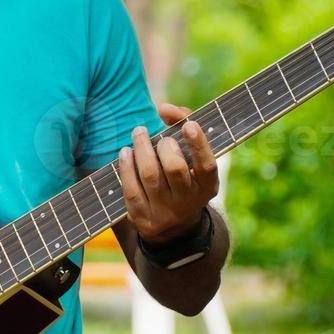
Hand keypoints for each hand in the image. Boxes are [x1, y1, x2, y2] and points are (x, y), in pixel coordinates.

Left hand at [117, 102, 219, 242]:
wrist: (172, 225)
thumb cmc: (183, 176)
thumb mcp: (192, 157)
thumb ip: (183, 126)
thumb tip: (164, 108)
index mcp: (207, 186)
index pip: (207, 165)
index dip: (198, 145)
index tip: (189, 125)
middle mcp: (188, 201)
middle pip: (175, 168)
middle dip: (164, 146)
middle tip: (161, 138)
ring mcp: (165, 212)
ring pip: (150, 176)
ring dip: (141, 149)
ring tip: (138, 133)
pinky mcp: (142, 218)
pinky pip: (131, 189)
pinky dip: (126, 166)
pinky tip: (126, 152)